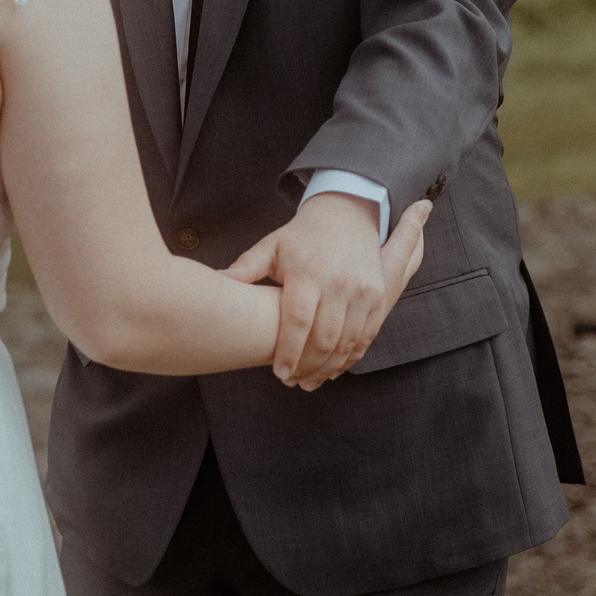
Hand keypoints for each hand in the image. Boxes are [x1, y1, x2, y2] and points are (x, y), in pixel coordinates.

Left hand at [224, 195, 431, 389]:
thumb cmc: (302, 236)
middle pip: (324, 338)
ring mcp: (362, 291)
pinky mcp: (377, 296)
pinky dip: (350, 357)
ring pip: (347, 342)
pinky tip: (333, 370)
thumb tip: (218, 280)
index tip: (278, 373)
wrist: (347, 214)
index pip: (298, 321)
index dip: (288, 351)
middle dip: (307, 366)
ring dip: (328, 367)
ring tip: (309, 382)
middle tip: (292, 382)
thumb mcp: (272, 246)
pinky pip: (366, 336)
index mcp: (308, 272)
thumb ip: (246, 267)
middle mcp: (339, 283)